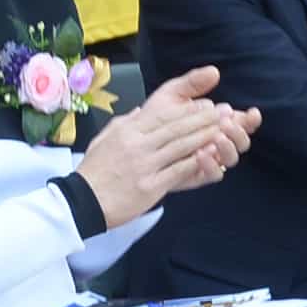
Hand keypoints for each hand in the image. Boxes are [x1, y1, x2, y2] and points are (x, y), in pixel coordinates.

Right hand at [75, 62, 240, 223]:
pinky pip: (178, 171)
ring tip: (223, 130)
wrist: (83, 201)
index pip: (162, 115)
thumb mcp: (104, 138)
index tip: (205, 106)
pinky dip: (196, 162)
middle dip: (202, 119)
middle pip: (176, 128)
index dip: (187, 110)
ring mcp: (145, 166)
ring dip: (204, 137)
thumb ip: (124, 123)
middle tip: (223, 113)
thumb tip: (140, 111)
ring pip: (180, 147)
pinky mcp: (150, 186)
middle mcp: (137, 145)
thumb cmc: (93, 171)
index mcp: (127, 131)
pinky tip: (211, 156)